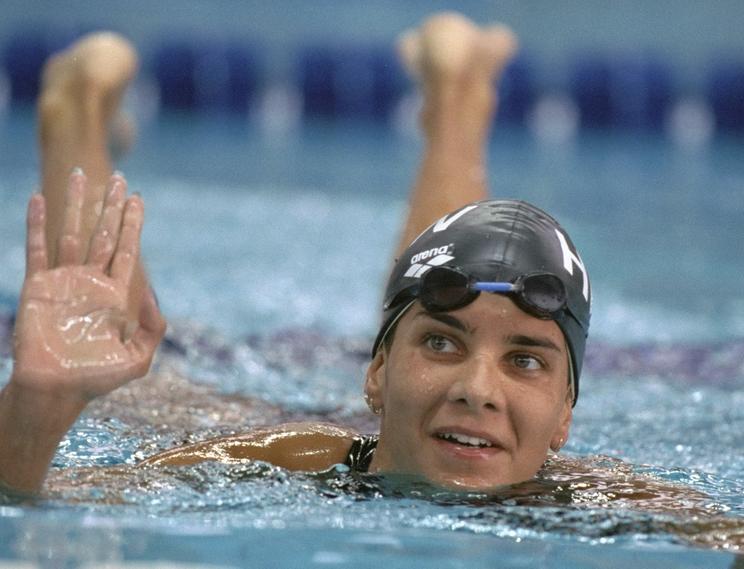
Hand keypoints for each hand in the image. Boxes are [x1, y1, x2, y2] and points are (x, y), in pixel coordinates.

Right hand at [11, 171, 165, 399]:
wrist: (55, 390)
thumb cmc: (96, 378)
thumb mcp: (138, 357)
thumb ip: (153, 327)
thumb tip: (152, 290)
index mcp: (115, 294)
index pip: (127, 249)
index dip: (132, 223)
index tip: (137, 198)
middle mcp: (91, 281)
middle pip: (104, 233)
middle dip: (111, 206)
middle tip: (118, 178)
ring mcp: (64, 281)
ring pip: (71, 233)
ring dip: (76, 204)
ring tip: (81, 175)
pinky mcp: (38, 286)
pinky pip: (37, 248)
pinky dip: (37, 224)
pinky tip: (40, 199)